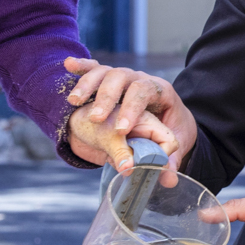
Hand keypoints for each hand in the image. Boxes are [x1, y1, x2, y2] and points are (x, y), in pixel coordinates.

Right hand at [62, 58, 192, 180]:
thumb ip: (171, 160)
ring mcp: (123, 78)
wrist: (167, 112)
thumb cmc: (172, 126)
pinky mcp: (108, 80)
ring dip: (88, 85)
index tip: (120, 130)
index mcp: (159, 90)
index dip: (132, 107)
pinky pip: (93, 69)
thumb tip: (168, 180)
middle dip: (107, 97)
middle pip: (122, 77)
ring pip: (104, 72)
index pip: (145, 90)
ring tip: (74, 102)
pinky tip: (68, 65)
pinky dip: (81, 67)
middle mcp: (139, 79)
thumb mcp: (176, 141)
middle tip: (96, 118)